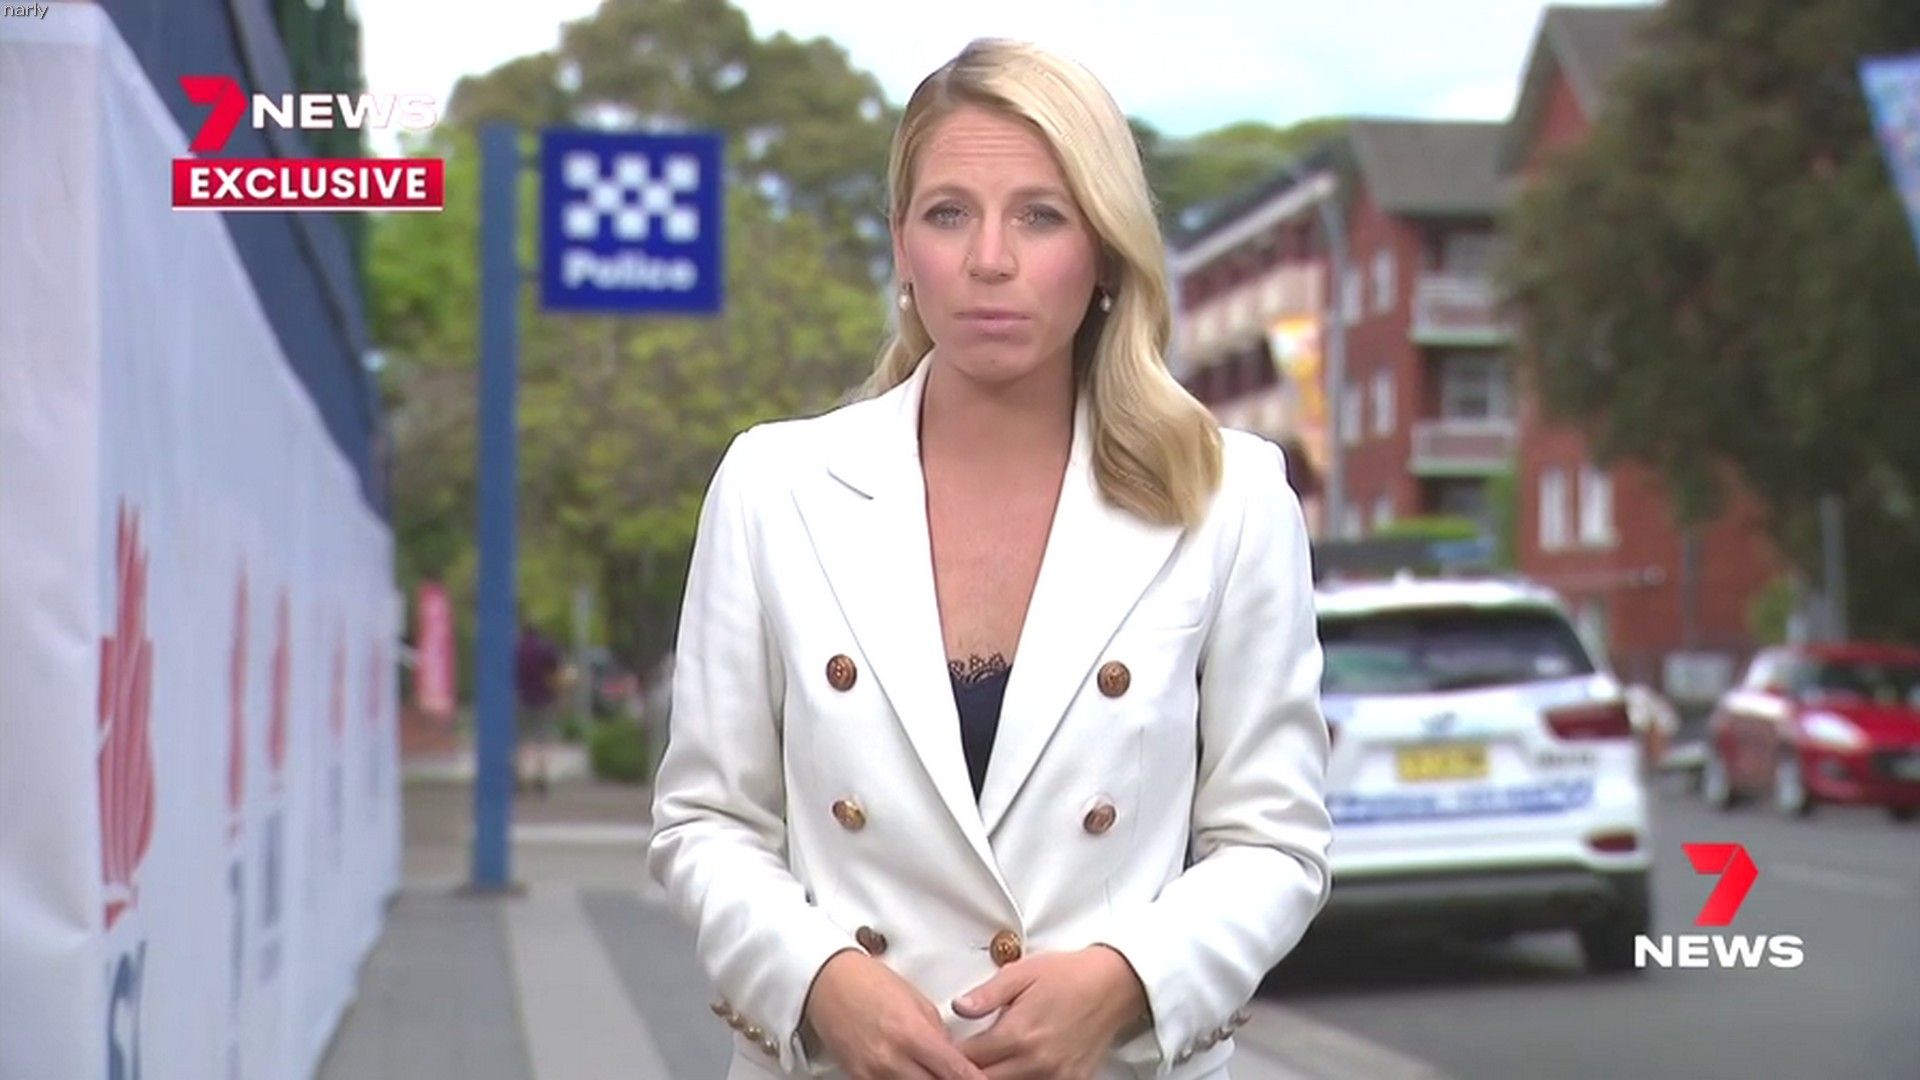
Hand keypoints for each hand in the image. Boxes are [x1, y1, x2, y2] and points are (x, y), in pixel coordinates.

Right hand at [802, 949, 988, 1079]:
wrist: (826, 982)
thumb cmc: (870, 982)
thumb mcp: (916, 1001)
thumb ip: (937, 1034)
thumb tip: (954, 1057)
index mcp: (912, 1034)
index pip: (954, 1072)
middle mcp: (892, 1060)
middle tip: (962, 1078)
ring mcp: (873, 1074)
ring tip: (935, 1074)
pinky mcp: (858, 1079)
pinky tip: (913, 1075)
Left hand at [952, 946, 1148, 1079]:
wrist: (1113, 984)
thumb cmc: (1067, 974)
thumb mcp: (1021, 972)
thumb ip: (986, 995)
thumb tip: (957, 1007)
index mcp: (1018, 1034)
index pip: (968, 1059)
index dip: (952, 1055)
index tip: (945, 1048)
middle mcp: (1036, 1062)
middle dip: (968, 1070)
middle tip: (962, 1056)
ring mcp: (1055, 1077)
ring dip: (992, 1076)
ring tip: (987, 1061)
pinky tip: (1013, 1068)